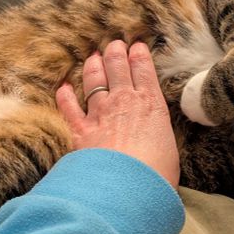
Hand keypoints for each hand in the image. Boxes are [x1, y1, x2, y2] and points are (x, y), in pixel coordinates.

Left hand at [56, 40, 179, 188]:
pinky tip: (63, 87)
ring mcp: (100, 113)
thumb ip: (158, 133)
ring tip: (93, 56)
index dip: (139, 54)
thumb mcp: (169, 147)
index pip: (144, 69)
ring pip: (94, 79)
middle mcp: (124, 101)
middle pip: (117, 66)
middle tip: (114, 44)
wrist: (128, 189)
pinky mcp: (80, 130)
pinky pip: (68, 106)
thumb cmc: (158, 173)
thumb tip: (154, 135)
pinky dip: (65, 95)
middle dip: (115, 51)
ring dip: (93, 65)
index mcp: (151, 104)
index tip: (137, 46)